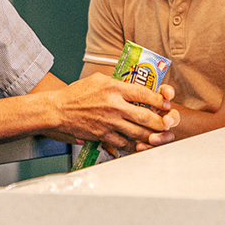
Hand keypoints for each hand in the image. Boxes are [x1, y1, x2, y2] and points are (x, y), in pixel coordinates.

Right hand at [56, 75, 178, 150]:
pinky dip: (133, 144)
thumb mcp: (98, 80)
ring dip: (151, 135)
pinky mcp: (102, 135)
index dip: (160, 100)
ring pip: (138, 132)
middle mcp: (114, 106)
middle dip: (161, 121)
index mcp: (114, 89)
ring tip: (157, 134)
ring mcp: (108, 122)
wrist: (56, 110)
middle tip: (167, 122)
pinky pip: (123, 143)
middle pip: (146, 116)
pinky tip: (137, 143)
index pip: (145, 94)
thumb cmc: (75, 94)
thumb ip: (118, 83)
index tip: (164, 103)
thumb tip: (135, 86)